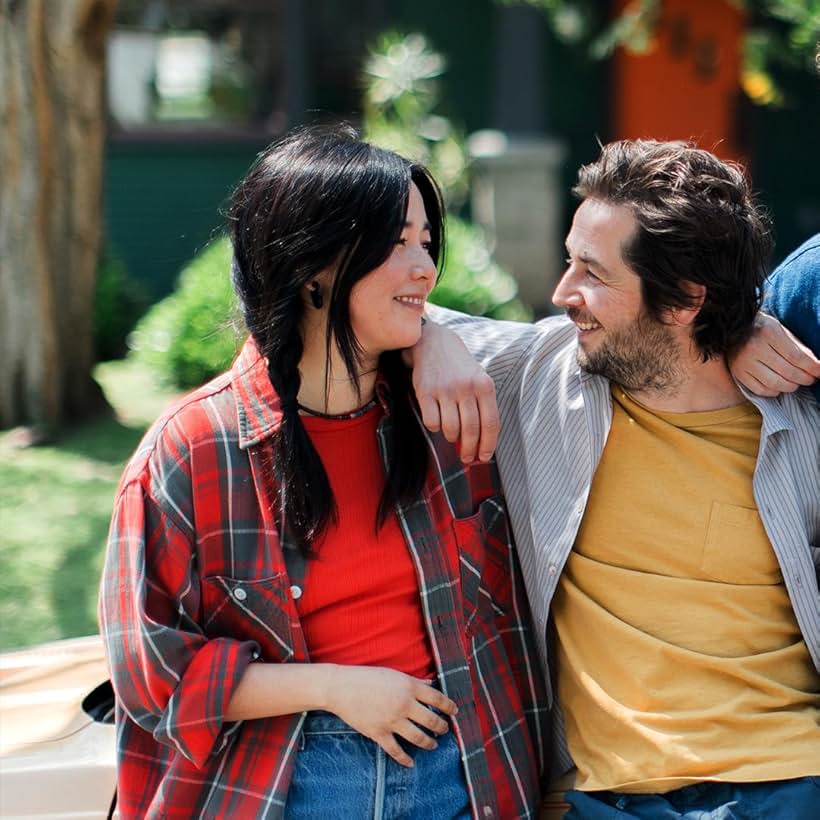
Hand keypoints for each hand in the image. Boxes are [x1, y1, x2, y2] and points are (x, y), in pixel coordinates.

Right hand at [324, 666, 457, 766]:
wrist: (341, 687)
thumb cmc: (368, 677)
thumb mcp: (394, 674)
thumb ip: (414, 682)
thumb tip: (431, 684)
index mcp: (409, 686)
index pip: (438, 699)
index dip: (449, 707)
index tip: (455, 711)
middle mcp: (404, 704)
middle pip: (431, 720)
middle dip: (441, 727)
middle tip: (444, 730)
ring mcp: (392, 720)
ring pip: (418, 737)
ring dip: (429, 743)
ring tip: (432, 744)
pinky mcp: (379, 733)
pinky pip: (396, 750)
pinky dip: (405, 759)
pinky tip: (411, 762)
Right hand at [408, 322, 498, 461]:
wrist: (435, 343)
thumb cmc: (460, 368)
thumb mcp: (479, 380)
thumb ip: (483, 407)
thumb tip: (482, 442)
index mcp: (485, 386)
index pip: (491, 424)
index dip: (488, 445)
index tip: (484, 457)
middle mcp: (466, 387)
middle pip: (471, 430)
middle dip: (469, 449)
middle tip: (466, 457)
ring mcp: (445, 390)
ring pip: (451, 429)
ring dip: (452, 438)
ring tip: (452, 435)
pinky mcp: (425, 392)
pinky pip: (432, 422)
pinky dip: (435, 427)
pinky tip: (437, 421)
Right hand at [729, 313, 819, 395]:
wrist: (734, 330)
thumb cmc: (764, 330)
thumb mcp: (783, 331)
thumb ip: (799, 348)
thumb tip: (816, 366)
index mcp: (768, 333)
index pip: (796, 356)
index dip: (811, 367)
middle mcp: (754, 347)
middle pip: (787, 371)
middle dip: (804, 378)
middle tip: (811, 379)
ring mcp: (744, 362)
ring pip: (775, 383)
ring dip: (791, 386)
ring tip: (797, 383)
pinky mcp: (738, 373)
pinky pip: (760, 390)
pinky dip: (774, 391)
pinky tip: (780, 386)